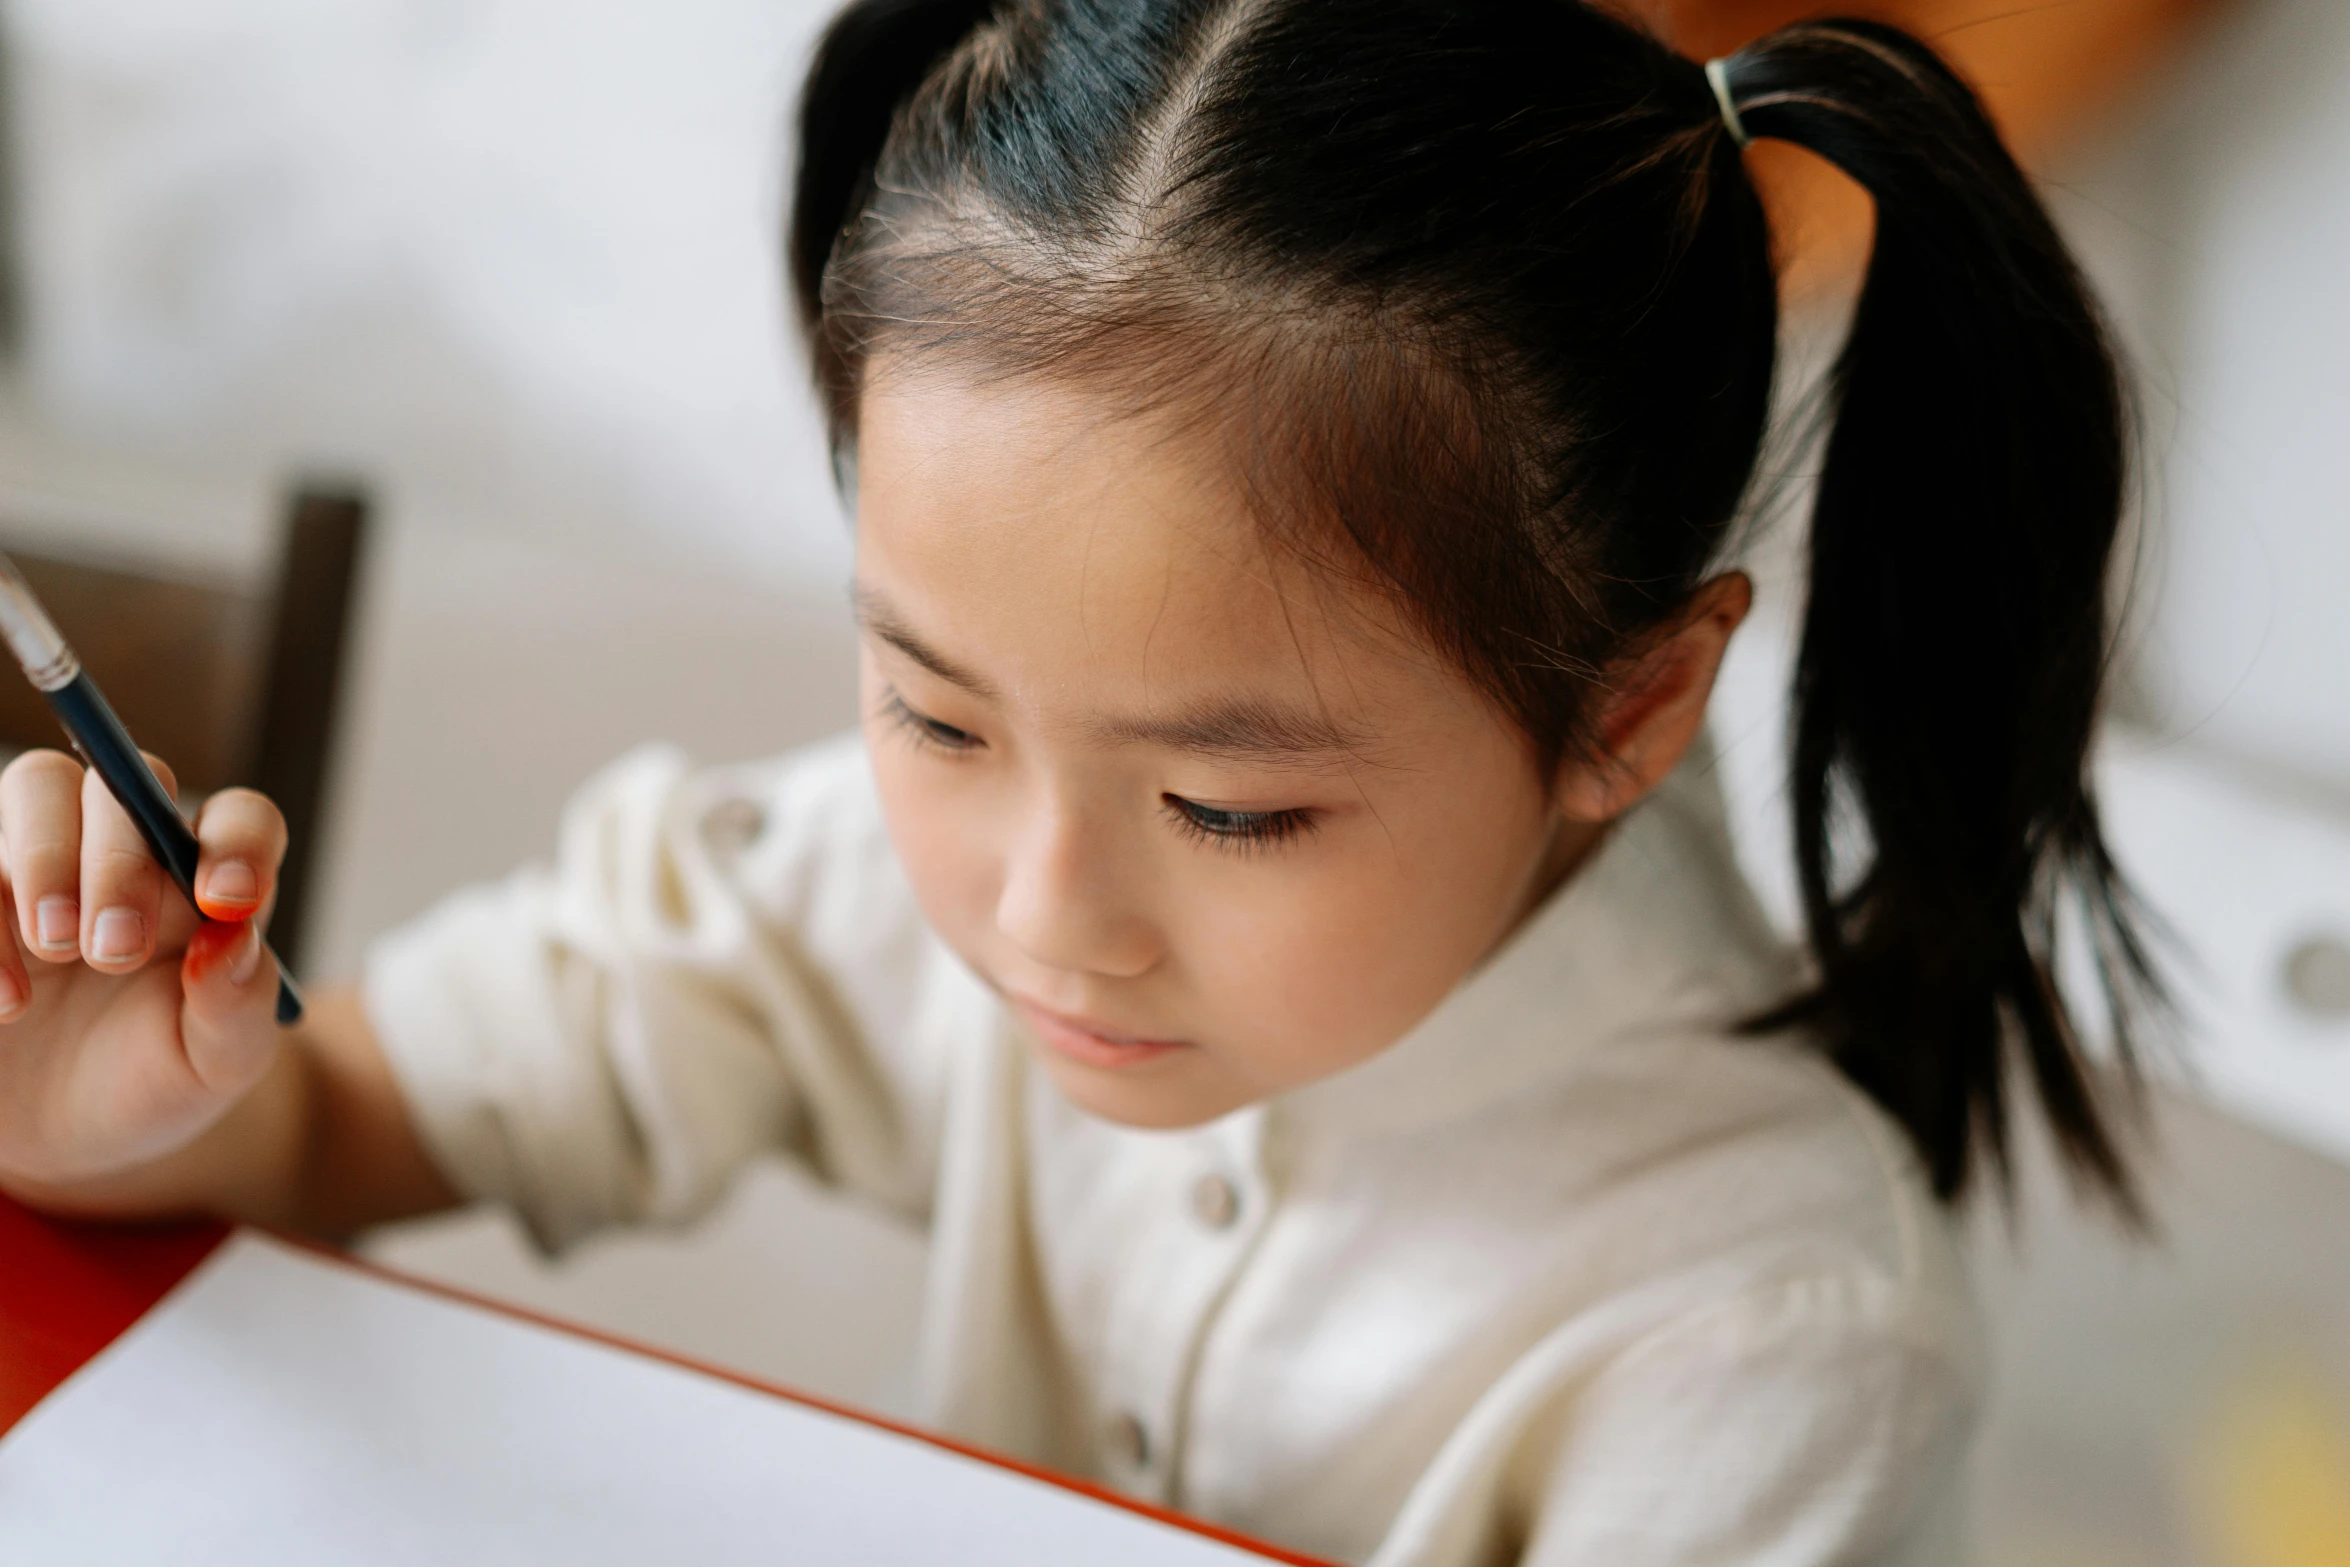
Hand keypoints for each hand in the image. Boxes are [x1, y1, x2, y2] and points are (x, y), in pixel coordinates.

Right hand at [0, 748, 286, 1193]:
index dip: (238, 842)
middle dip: (119, 860)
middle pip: (122, 783)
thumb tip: (234, 936)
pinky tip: (5, 1000)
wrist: (60, 1131)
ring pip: (39, 785)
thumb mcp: (214, 1064)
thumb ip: (239, 1005)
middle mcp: (128, 853)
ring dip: (45, 859)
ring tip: (54, 951)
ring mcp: (40, 860)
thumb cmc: (152, 1082)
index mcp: (207, 882)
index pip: (240, 820)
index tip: (226, 901)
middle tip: (112, 951)